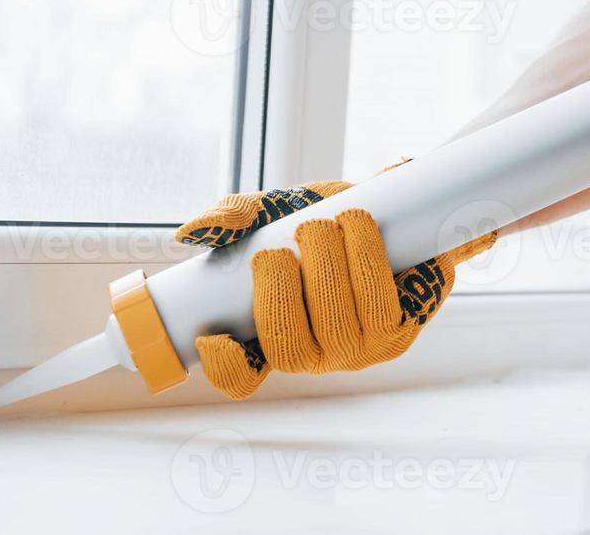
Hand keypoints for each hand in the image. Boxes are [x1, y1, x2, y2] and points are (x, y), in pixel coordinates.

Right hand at [174, 177, 494, 398]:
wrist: (397, 215)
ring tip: (321, 225)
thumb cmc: (329, 223)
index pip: (241, 376)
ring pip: (336, 325)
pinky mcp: (396, 333)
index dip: (225, 366)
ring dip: (326, 267)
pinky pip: (380, 306)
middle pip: (288, 348)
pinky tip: (357, 224)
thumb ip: (240, 217)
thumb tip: (193, 232)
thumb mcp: (279, 212)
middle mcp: (313, 353)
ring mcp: (356, 349)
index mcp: (272, 335)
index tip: (213, 335)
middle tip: (282, 246)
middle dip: (280, 293)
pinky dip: (364, 257)